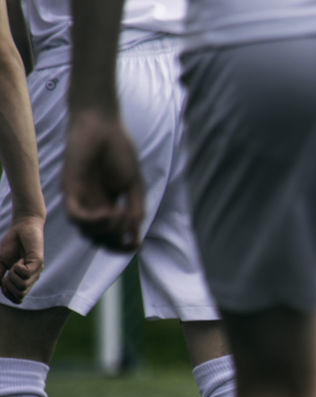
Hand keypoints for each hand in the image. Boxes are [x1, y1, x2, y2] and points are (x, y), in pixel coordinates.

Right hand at [0, 214, 43, 302]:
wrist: (22, 227)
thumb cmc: (12, 244)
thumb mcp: (1, 262)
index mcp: (24, 280)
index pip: (18, 299)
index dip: (7, 293)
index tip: (3, 279)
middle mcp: (32, 278)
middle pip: (20, 295)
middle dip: (8, 286)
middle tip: (7, 272)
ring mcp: (37, 271)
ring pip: (23, 286)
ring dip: (12, 276)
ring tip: (14, 265)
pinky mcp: (38, 261)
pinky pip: (26, 273)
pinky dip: (18, 268)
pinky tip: (20, 260)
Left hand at [63, 109, 144, 251]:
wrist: (102, 124)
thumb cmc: (119, 150)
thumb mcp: (134, 186)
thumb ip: (136, 210)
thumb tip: (135, 235)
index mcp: (107, 204)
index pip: (110, 235)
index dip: (122, 246)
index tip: (137, 244)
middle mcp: (92, 204)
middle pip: (99, 238)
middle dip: (116, 239)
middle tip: (130, 222)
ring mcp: (80, 197)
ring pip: (86, 232)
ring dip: (106, 230)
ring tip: (120, 214)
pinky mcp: (70, 188)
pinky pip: (75, 216)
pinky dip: (92, 221)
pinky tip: (107, 213)